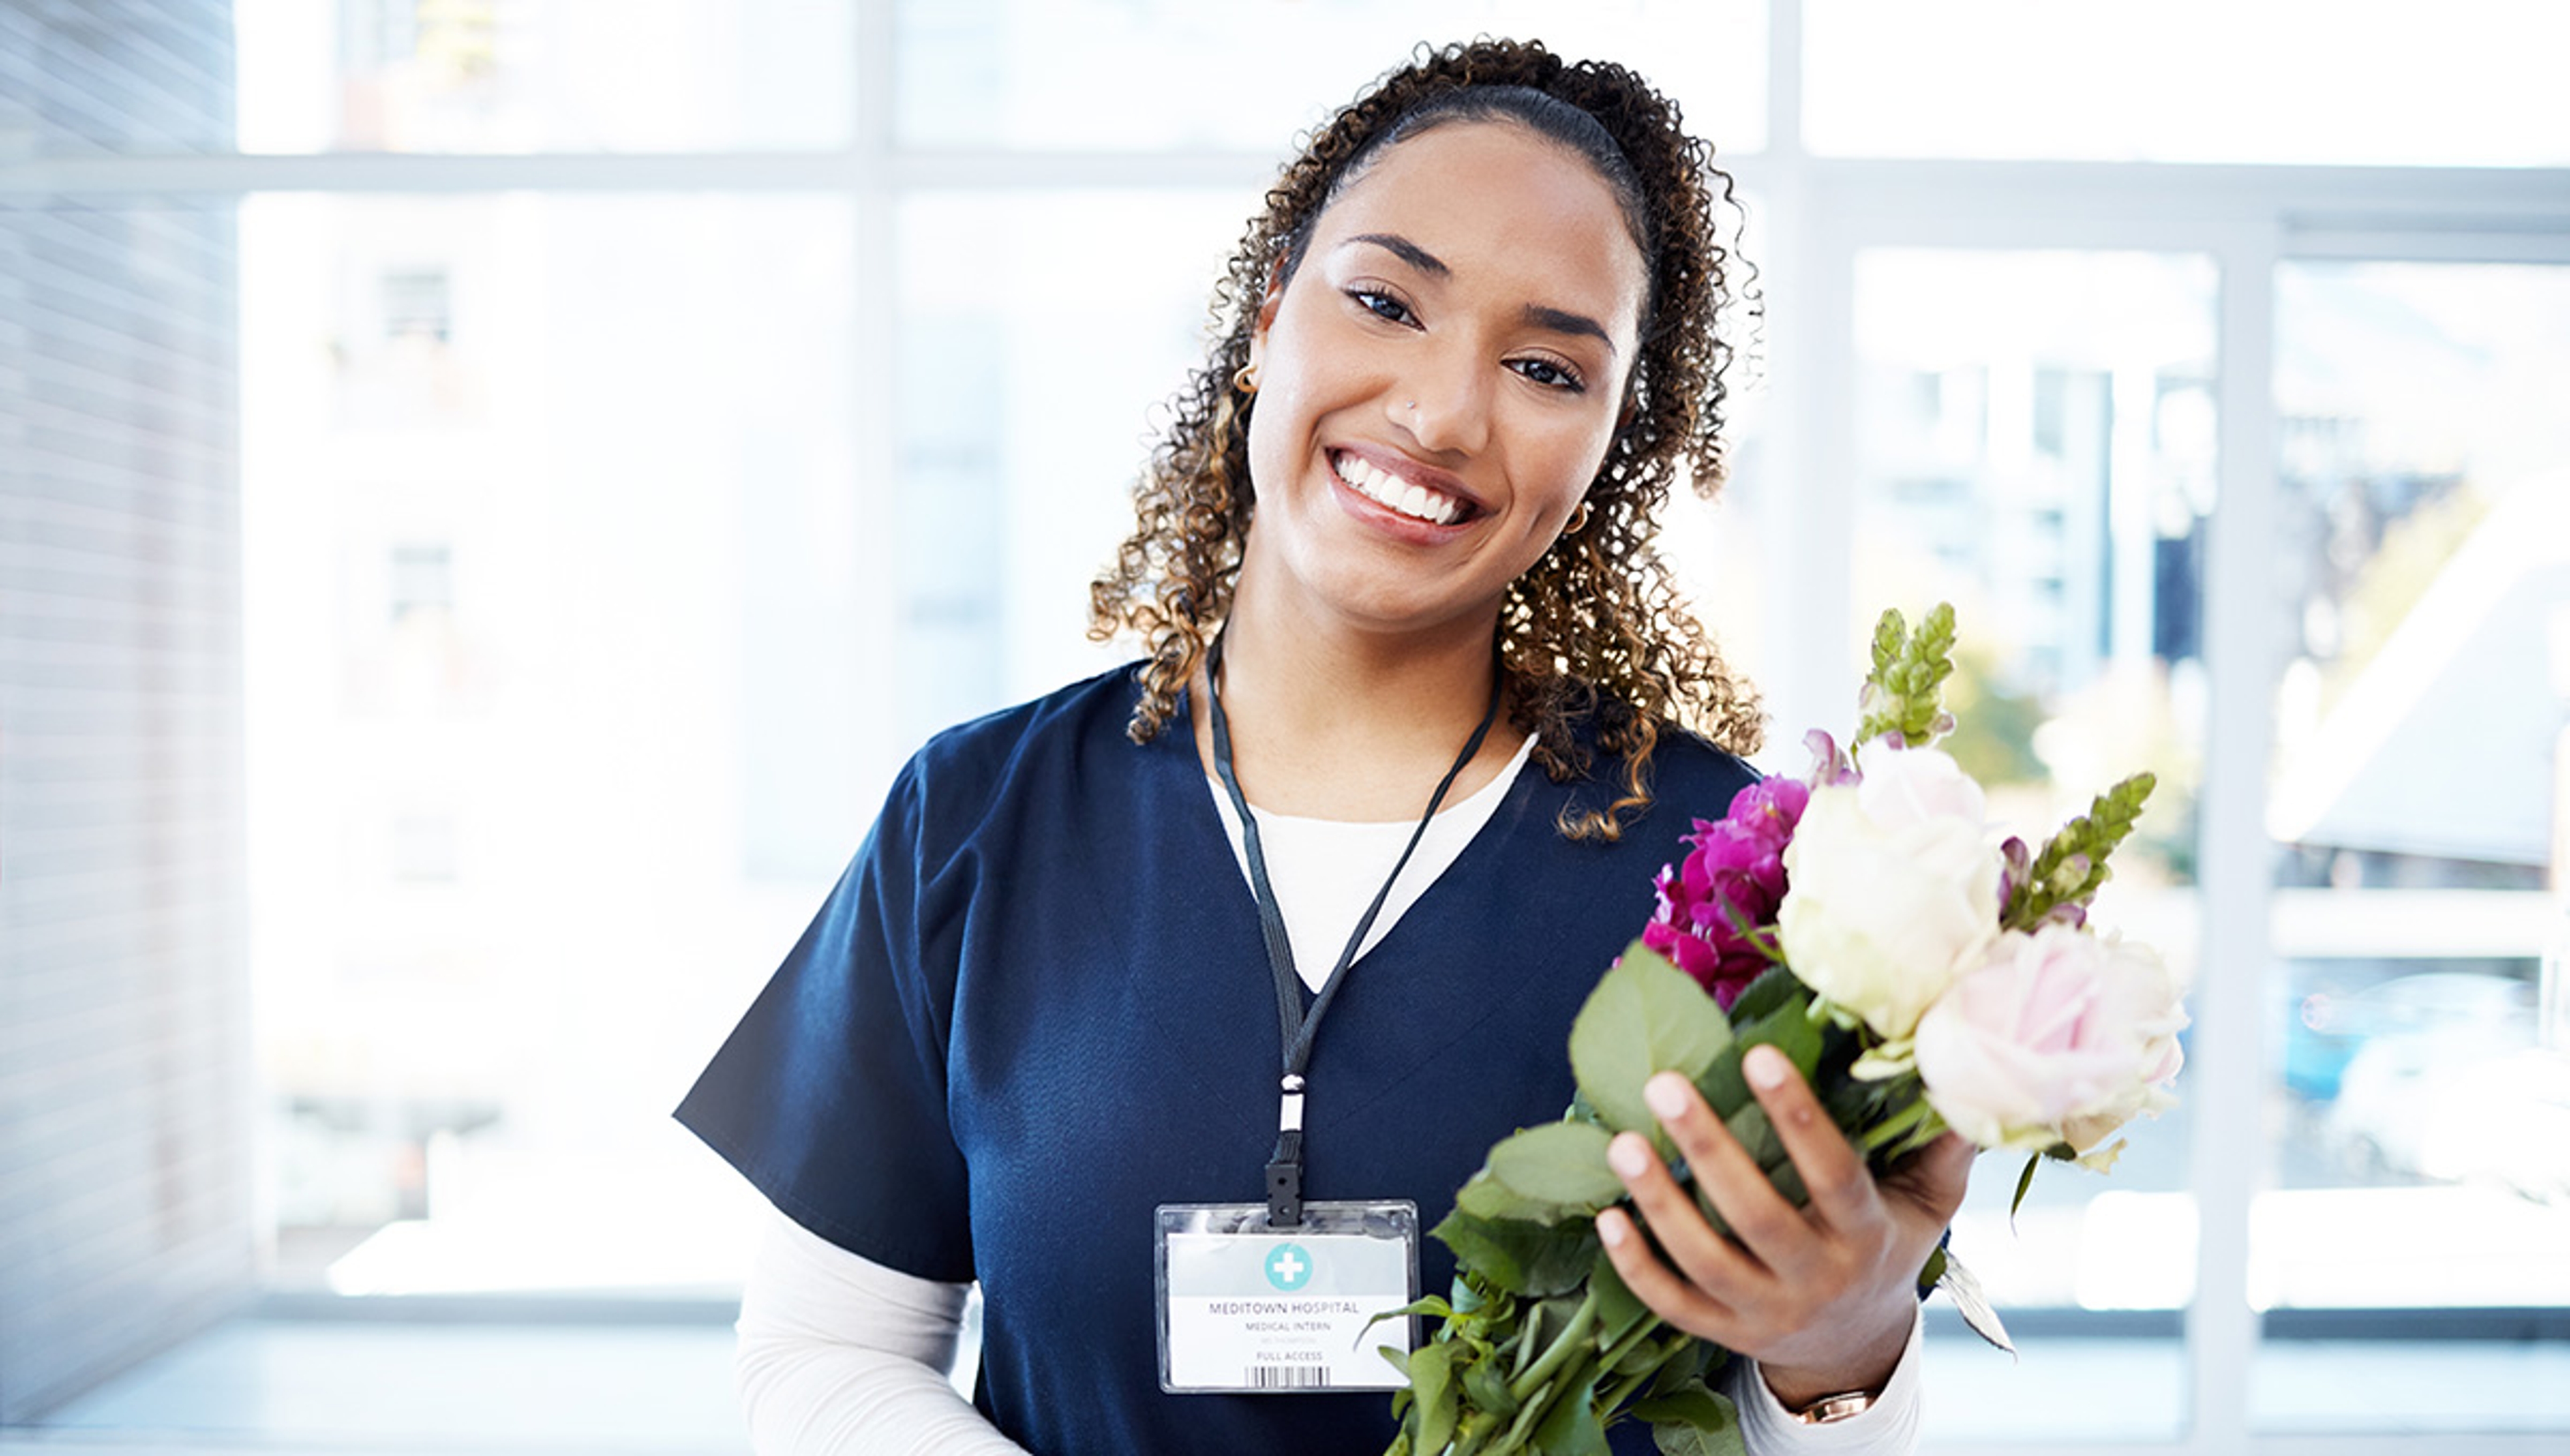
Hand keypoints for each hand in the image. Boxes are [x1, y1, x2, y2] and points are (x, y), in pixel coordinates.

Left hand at [1593, 1044, 1972, 1406]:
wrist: (1857, 1346)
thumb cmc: (1887, 1245)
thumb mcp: (1928, 1203)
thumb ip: (1942, 1144)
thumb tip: (1958, 1069)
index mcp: (1866, 1236)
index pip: (1832, 1174)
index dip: (1797, 1117)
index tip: (1758, 1055)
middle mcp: (1817, 1279)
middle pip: (1757, 1218)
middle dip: (1709, 1148)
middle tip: (1663, 1083)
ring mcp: (1766, 1313)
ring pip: (1706, 1263)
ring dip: (1660, 1204)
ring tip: (1622, 1143)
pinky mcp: (1725, 1334)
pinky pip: (1673, 1305)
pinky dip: (1636, 1266)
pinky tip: (1606, 1217)